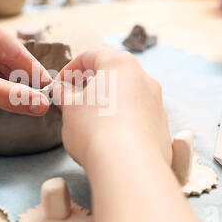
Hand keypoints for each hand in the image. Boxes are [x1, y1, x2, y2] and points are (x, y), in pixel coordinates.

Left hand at [0, 3, 50, 120]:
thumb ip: (9, 96)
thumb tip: (41, 105)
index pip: (15, 50)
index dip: (35, 74)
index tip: (52, 94)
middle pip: (6, 58)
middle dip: (21, 82)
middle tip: (41, 105)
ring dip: (8, 87)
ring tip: (28, 106)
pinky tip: (6, 101)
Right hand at [53, 49, 171, 166]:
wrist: (128, 166)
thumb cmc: (95, 129)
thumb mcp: (69, 107)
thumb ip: (64, 93)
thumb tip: (62, 89)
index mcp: (120, 64)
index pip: (90, 55)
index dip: (70, 69)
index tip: (59, 84)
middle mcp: (144, 79)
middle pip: (112, 74)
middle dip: (91, 85)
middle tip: (74, 100)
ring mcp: (157, 103)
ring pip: (127, 96)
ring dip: (108, 103)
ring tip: (91, 121)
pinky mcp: (162, 127)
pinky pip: (138, 117)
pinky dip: (123, 121)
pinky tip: (110, 138)